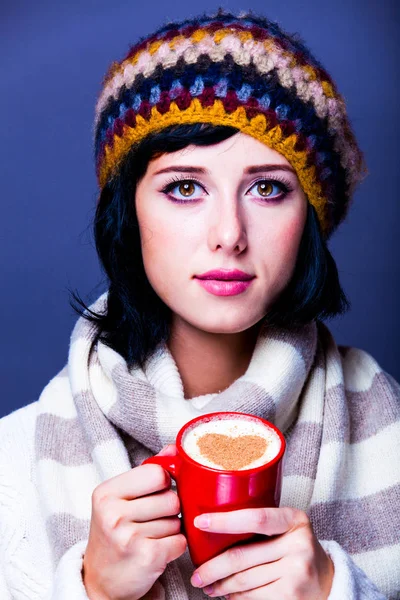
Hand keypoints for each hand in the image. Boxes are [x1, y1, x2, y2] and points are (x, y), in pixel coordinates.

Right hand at [82, 444, 186, 599]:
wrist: (100, 581)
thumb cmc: (115, 533)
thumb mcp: (121, 498)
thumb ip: (147, 472)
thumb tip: (173, 448)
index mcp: (106, 493)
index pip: (157, 473)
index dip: (164, 483)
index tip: (154, 493)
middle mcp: (113, 513)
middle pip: (171, 498)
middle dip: (169, 511)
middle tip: (151, 521)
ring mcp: (129, 537)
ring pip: (177, 521)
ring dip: (172, 530)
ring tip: (151, 537)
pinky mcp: (147, 558)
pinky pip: (180, 541)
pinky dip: (175, 547)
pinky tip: (157, 551)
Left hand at [190, 506, 333, 599]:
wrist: (328, 580)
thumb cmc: (296, 549)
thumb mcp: (287, 528)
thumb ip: (261, 524)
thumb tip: (212, 529)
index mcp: (294, 519)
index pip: (256, 518)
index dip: (225, 520)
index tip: (200, 522)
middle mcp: (298, 543)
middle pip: (242, 556)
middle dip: (213, 567)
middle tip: (196, 574)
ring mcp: (297, 571)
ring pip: (244, 580)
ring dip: (221, 585)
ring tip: (209, 586)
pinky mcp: (293, 595)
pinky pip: (253, 596)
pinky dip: (236, 597)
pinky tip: (228, 594)